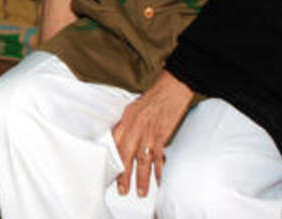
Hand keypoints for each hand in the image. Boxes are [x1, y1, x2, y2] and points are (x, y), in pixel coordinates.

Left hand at [111, 69, 192, 196]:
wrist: (171, 88)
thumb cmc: (152, 98)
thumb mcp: (131, 109)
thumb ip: (125, 125)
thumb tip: (118, 140)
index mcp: (125, 120)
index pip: (114, 143)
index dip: (112, 159)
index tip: (109, 173)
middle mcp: (135, 128)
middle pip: (126, 155)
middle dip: (124, 175)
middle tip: (122, 190)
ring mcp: (149, 133)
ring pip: (143, 160)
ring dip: (142, 178)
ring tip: (141, 192)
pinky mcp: (162, 135)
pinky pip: (160, 157)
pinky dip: (160, 170)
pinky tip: (159, 181)